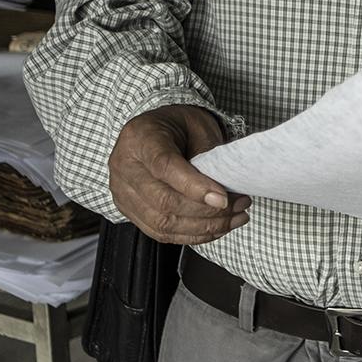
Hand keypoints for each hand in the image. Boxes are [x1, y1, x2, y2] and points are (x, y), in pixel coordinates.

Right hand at [107, 105, 248, 244]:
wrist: (158, 130)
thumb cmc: (180, 126)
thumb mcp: (197, 128)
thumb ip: (207, 158)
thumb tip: (223, 195)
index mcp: (140, 137)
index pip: (165, 167)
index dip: (196, 187)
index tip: (223, 198)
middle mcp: (124, 165)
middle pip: (163, 200)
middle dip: (207, 211)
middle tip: (240, 205)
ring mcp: (122, 190)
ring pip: (162, 222)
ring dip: (204, 227)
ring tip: (234, 218)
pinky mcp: (128, 209)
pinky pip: (159, 231)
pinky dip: (191, 235)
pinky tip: (215, 229)